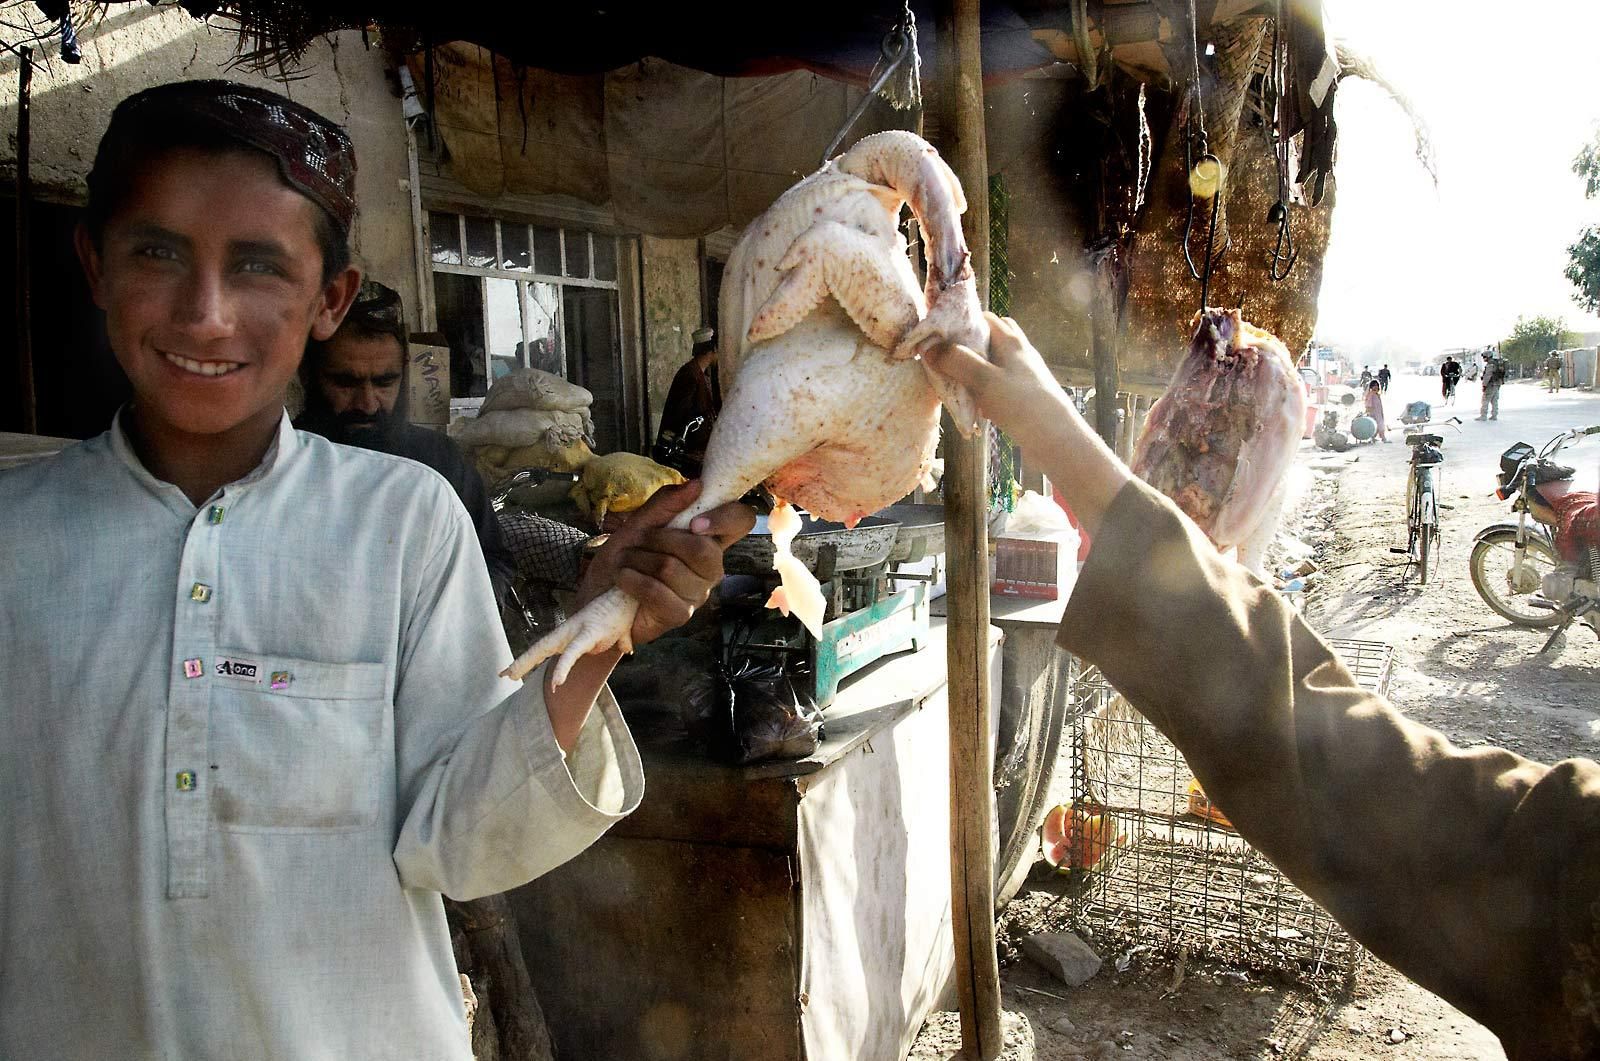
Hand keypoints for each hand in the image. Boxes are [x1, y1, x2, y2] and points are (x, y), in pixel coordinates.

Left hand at [575, 480, 754, 649]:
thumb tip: (697, 484)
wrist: (597, 595)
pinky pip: (657, 591)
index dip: (726, 517)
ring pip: (672, 568)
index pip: (741, 522)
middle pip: (703, 550)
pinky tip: (623, 579)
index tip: (694, 521)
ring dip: (638, 559)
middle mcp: (710, 568)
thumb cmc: (623, 558)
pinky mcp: (679, 615)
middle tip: (639, 541)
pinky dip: (632, 580)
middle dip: (660, 539)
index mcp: (708, 539)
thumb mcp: (638, 523)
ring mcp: (697, 594)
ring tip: (626, 562)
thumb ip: (666, 504)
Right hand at [921, 312, 1068, 441]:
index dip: (962, 322)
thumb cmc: (1023, 404)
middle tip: (946, 360)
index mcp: (1012, 342)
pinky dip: (983, 391)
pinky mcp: (1023, 397)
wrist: (1056, 440)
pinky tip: (975, 407)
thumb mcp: (985, 380)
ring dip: (973, 372)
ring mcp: (1022, 376)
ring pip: (993, 365)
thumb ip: (957, 361)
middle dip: (968, 347)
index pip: (986, 319)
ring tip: (954, 384)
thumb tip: (928, 347)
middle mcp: (1019, 354)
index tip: (939, 335)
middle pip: (990, 340)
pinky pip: (998, 386)